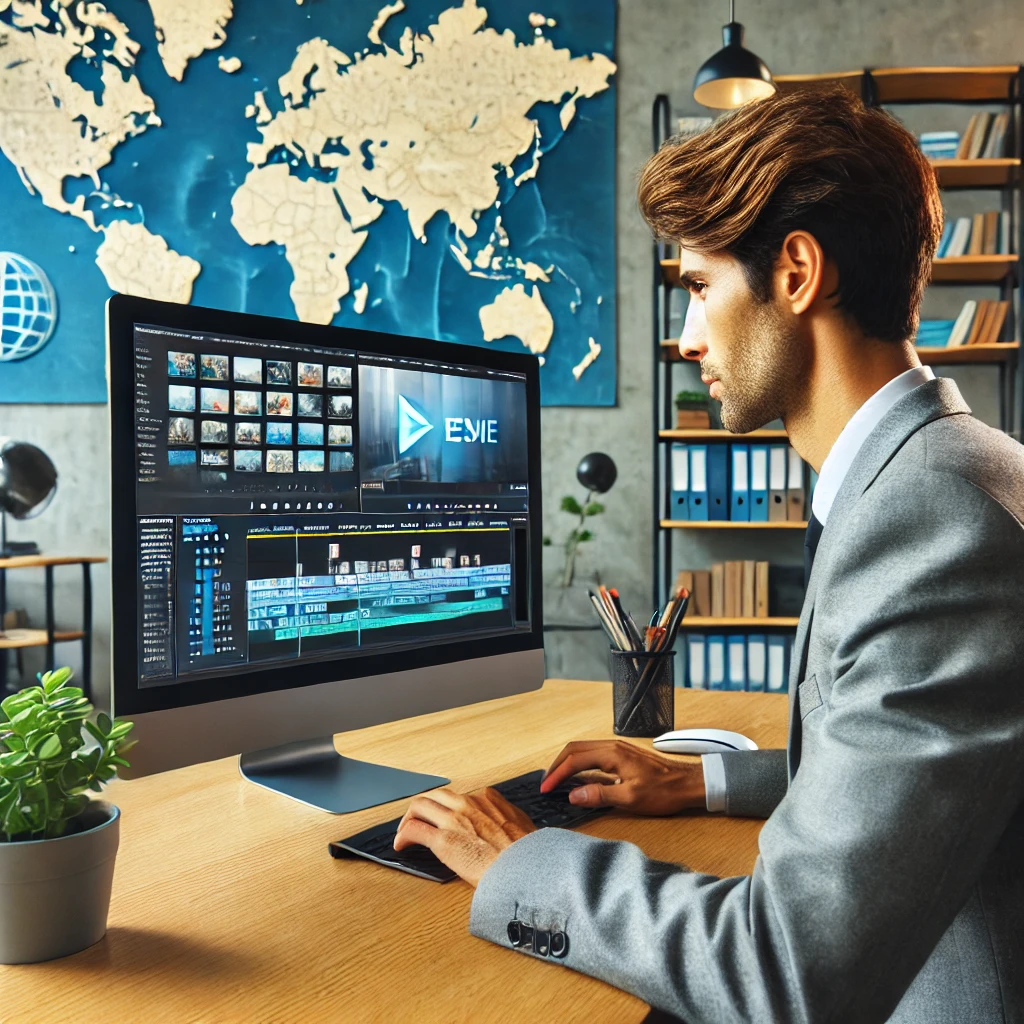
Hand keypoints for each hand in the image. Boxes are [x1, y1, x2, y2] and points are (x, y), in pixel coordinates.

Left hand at [393, 786, 536, 886]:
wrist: (524, 870)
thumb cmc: (525, 854)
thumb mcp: (520, 825)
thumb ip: (506, 818)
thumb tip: (505, 825)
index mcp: (486, 798)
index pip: (457, 796)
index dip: (446, 808)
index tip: (443, 817)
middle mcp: (467, 803)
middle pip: (435, 795)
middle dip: (422, 807)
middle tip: (417, 820)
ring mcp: (454, 819)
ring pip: (419, 805)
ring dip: (408, 817)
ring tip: (405, 831)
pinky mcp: (443, 840)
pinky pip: (414, 829)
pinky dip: (403, 835)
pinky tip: (402, 845)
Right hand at [541, 740, 705, 815]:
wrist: (687, 784)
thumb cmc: (663, 792)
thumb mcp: (631, 798)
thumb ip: (600, 795)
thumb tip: (573, 794)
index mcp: (612, 754)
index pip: (575, 760)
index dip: (557, 774)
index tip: (546, 788)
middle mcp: (612, 746)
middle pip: (574, 749)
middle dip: (557, 765)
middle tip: (546, 783)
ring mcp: (617, 748)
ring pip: (583, 749)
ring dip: (567, 762)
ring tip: (557, 779)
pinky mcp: (621, 755)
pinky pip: (592, 754)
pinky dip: (579, 763)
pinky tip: (578, 776)